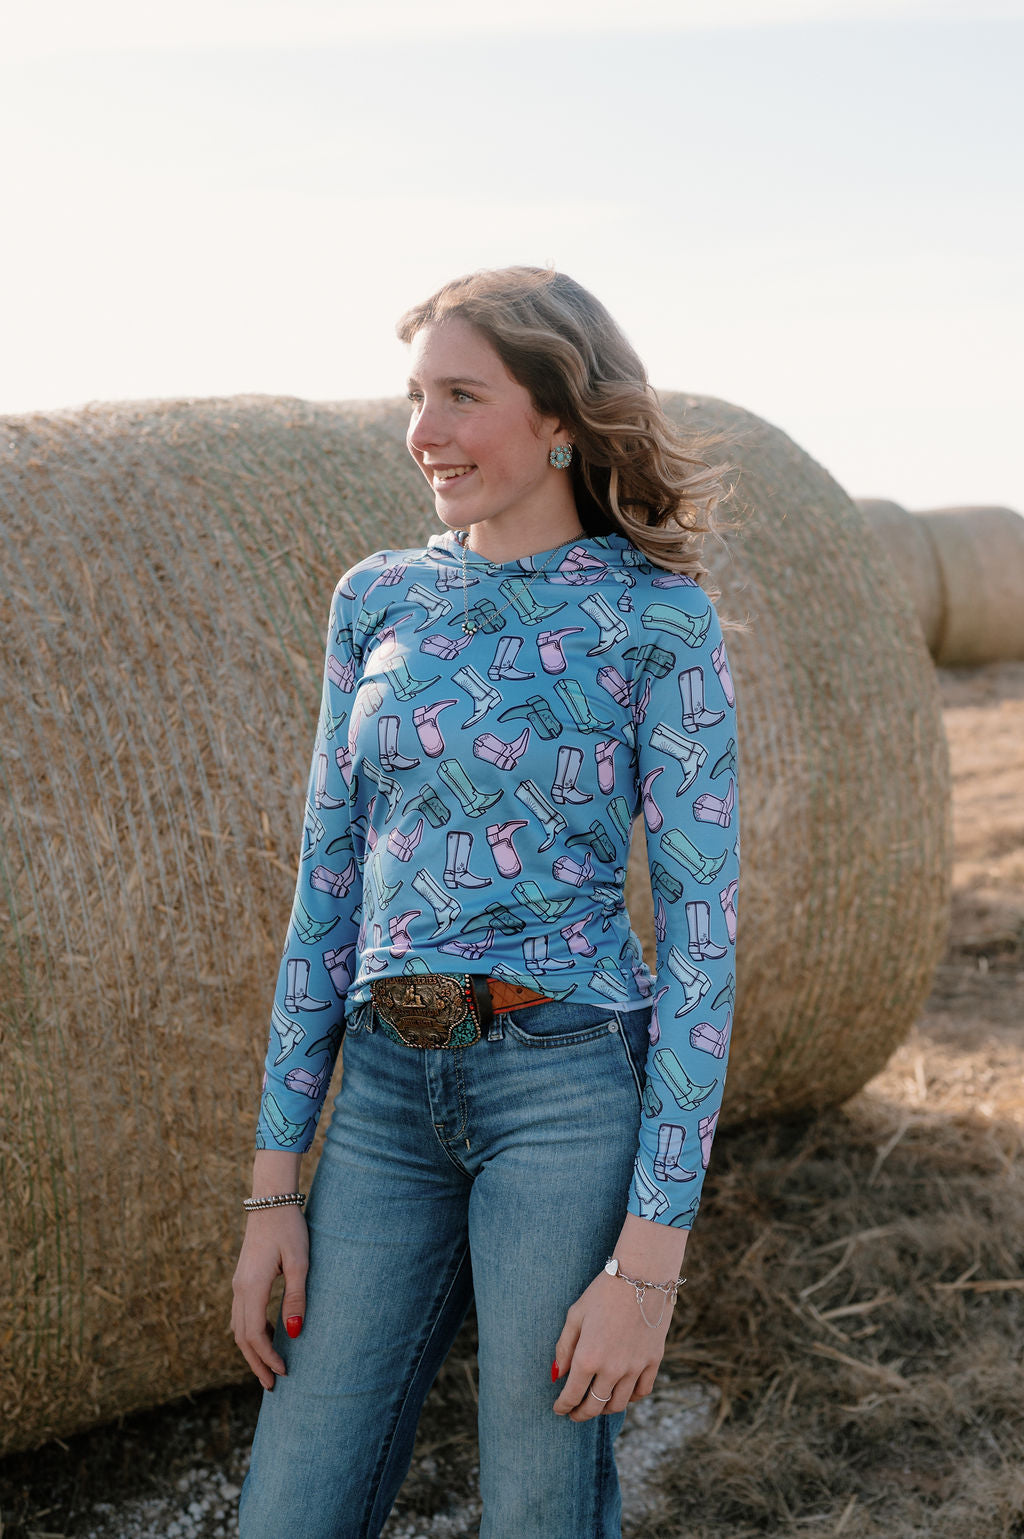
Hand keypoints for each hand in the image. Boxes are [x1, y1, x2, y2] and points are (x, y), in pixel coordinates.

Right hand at [231, 1206, 308, 1390]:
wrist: (270, 1200)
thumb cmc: (289, 1229)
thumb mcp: (299, 1262)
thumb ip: (296, 1297)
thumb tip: (294, 1332)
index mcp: (251, 1287)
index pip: (254, 1335)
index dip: (267, 1357)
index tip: (284, 1372)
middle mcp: (239, 1289)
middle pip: (241, 1337)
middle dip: (256, 1363)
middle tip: (272, 1385)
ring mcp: (238, 1283)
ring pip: (238, 1327)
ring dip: (251, 1350)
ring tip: (267, 1368)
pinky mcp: (242, 1278)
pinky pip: (241, 1314)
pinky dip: (249, 1333)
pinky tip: (264, 1337)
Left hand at [551, 1269, 674, 1420]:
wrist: (642, 1276)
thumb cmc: (603, 1292)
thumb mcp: (576, 1315)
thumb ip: (565, 1347)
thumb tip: (558, 1375)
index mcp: (588, 1357)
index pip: (572, 1395)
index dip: (563, 1406)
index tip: (559, 1409)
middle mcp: (612, 1369)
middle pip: (595, 1406)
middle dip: (581, 1413)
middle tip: (575, 1413)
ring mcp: (635, 1367)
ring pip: (618, 1404)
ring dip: (604, 1408)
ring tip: (596, 1403)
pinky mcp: (653, 1361)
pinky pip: (641, 1392)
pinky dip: (630, 1398)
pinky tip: (622, 1393)